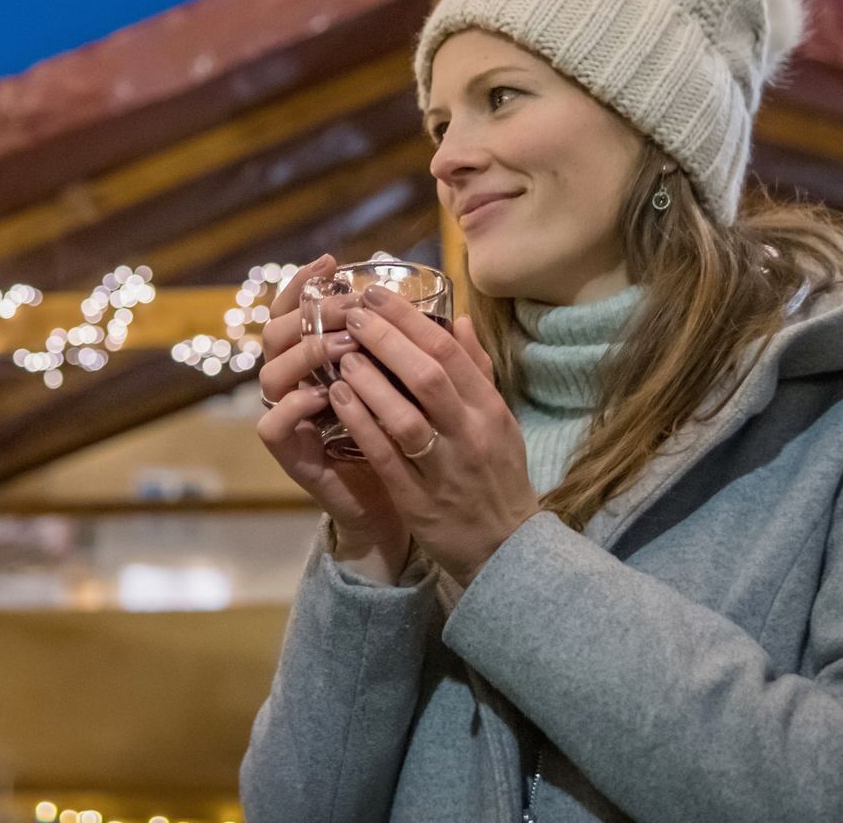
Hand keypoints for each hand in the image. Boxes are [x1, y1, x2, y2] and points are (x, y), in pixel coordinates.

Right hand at [256, 255, 409, 578]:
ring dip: (308, 353)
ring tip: (347, 347)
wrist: (405, 507)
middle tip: (351, 308)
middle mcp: (300, 384)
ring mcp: (292, 419)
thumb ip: (435, 359)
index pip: (298, 310)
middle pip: (276, 332)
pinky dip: (294, 405)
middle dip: (312, 313)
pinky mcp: (292, 456)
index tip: (332, 261)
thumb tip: (458, 316)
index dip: (306, 283)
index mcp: (324, 361)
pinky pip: (272, 425)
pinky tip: (326, 394)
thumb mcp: (425, 394)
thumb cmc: (411, 443)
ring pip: (270, 373)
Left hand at [328, 287, 539, 585]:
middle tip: (352, 314)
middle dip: (387, 340)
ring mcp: (445, 470)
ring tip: (339, 354)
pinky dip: (361, 425)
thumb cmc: (496, 475)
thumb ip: (476, 371)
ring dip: (369, 382)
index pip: (450, 353)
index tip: (376, 294)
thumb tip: (459, 319)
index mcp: (490, 411)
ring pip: (405, 417)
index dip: (410, 320)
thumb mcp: (499, 421)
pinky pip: (386, 457)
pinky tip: (337, 399)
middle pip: (428, 377)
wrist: (505, 549)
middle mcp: (470, 435)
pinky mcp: (419, 501)